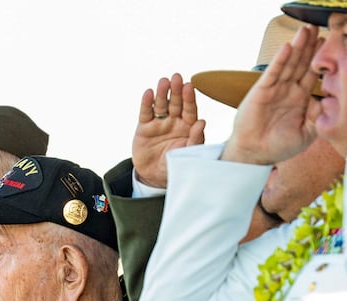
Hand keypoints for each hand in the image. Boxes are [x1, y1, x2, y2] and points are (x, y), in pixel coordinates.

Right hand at [132, 73, 205, 187]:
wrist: (155, 177)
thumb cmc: (176, 165)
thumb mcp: (188, 155)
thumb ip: (195, 139)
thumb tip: (202, 122)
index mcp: (188, 126)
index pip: (190, 110)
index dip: (190, 98)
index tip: (189, 86)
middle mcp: (174, 121)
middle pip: (176, 103)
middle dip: (176, 90)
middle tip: (177, 77)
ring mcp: (159, 123)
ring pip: (161, 104)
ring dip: (162, 93)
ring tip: (164, 81)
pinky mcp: (144, 127)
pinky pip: (146, 113)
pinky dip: (147, 103)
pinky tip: (149, 93)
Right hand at [222, 25, 320, 164]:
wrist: (256, 154)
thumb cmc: (280, 146)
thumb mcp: (307, 133)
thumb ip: (319, 117)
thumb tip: (330, 101)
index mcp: (300, 99)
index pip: (312, 75)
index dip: (319, 60)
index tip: (329, 44)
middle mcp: (288, 90)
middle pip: (301, 63)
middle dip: (309, 46)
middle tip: (316, 27)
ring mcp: (275, 89)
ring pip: (289, 64)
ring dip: (297, 46)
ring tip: (304, 30)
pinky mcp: (262, 90)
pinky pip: (273, 72)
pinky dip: (280, 60)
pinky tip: (287, 47)